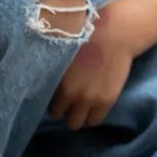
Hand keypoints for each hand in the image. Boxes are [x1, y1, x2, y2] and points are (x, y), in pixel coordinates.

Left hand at [49, 6, 135, 129]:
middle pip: (57, 115)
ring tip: (80, 107)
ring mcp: (88, 99)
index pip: (44, 101)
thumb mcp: (61, 51)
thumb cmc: (85, 34)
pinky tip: (91, 109)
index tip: (54, 96)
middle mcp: (69, 93)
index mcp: (55, 79)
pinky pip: (94, 120)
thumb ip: (52, 68)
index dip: (49, 99)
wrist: (114, 33)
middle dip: (61, 109)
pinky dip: (91, 117)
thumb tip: (43, 79)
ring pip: (76, 123)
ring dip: (76, 116)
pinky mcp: (106, 100)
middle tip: (66, 102)